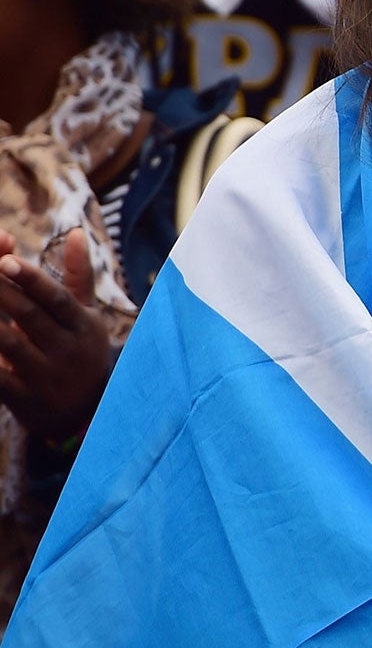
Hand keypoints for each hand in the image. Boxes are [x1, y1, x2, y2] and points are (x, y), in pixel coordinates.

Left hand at [0, 230, 115, 442]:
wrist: (86, 415)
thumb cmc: (81, 352)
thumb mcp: (87, 316)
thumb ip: (78, 275)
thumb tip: (76, 232)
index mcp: (82, 325)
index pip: (57, 298)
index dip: (32, 279)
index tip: (6, 260)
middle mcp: (67, 350)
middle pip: (28, 316)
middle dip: (0, 294)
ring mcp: (46, 376)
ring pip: (9, 345)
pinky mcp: (24, 398)